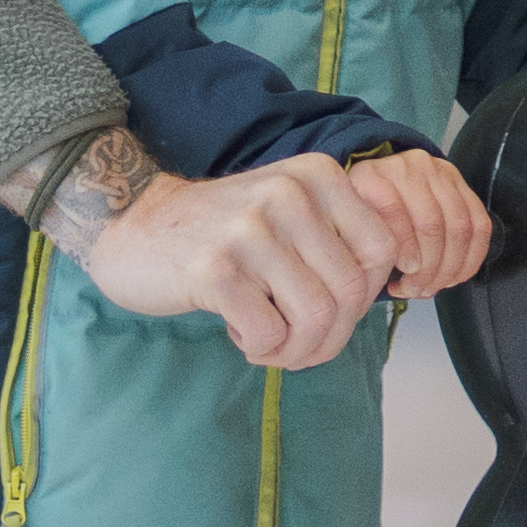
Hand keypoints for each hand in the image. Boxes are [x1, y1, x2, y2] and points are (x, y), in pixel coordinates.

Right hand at [68, 151, 399, 371]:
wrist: (131, 223)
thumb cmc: (221, 231)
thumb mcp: (288, 211)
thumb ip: (339, 238)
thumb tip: (395, 286)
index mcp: (317, 176)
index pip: (383, 252)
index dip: (365, 300)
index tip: (333, 315)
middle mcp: (288, 194)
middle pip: (351, 293)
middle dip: (331, 337)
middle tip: (298, 346)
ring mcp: (250, 229)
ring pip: (316, 318)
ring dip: (298, 351)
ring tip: (271, 345)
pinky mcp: (215, 268)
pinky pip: (269, 333)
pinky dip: (262, 349)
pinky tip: (239, 334)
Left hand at [339, 141, 492, 296]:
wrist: (379, 186)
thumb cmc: (364, 217)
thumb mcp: (350, 227)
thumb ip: (363, 247)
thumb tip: (392, 282)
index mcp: (372, 175)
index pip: (392, 207)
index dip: (403, 246)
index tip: (403, 275)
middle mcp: (407, 167)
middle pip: (430, 222)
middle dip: (429, 267)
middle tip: (419, 289)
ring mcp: (438, 173)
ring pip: (459, 227)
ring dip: (450, 267)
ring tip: (434, 285)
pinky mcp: (461, 184)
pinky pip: (479, 225)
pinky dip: (471, 258)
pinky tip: (455, 275)